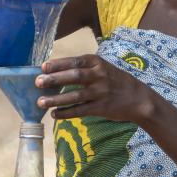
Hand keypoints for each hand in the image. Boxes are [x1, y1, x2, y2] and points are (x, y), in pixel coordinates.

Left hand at [35, 55, 155, 122]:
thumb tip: (57, 72)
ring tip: (40, 102)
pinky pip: (80, 110)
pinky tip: (55, 114)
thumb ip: (85, 68)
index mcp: (98, 63)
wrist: (138, 98)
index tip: (43, 67)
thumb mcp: (103, 67)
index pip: (74, 62)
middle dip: (54, 79)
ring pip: (74, 95)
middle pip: (74, 77)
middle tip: (37, 82)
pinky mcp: (101, 108)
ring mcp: (100, 92)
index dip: (58, 64)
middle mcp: (99, 76)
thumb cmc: (116, 81)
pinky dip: (66, 113)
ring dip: (56, 99)